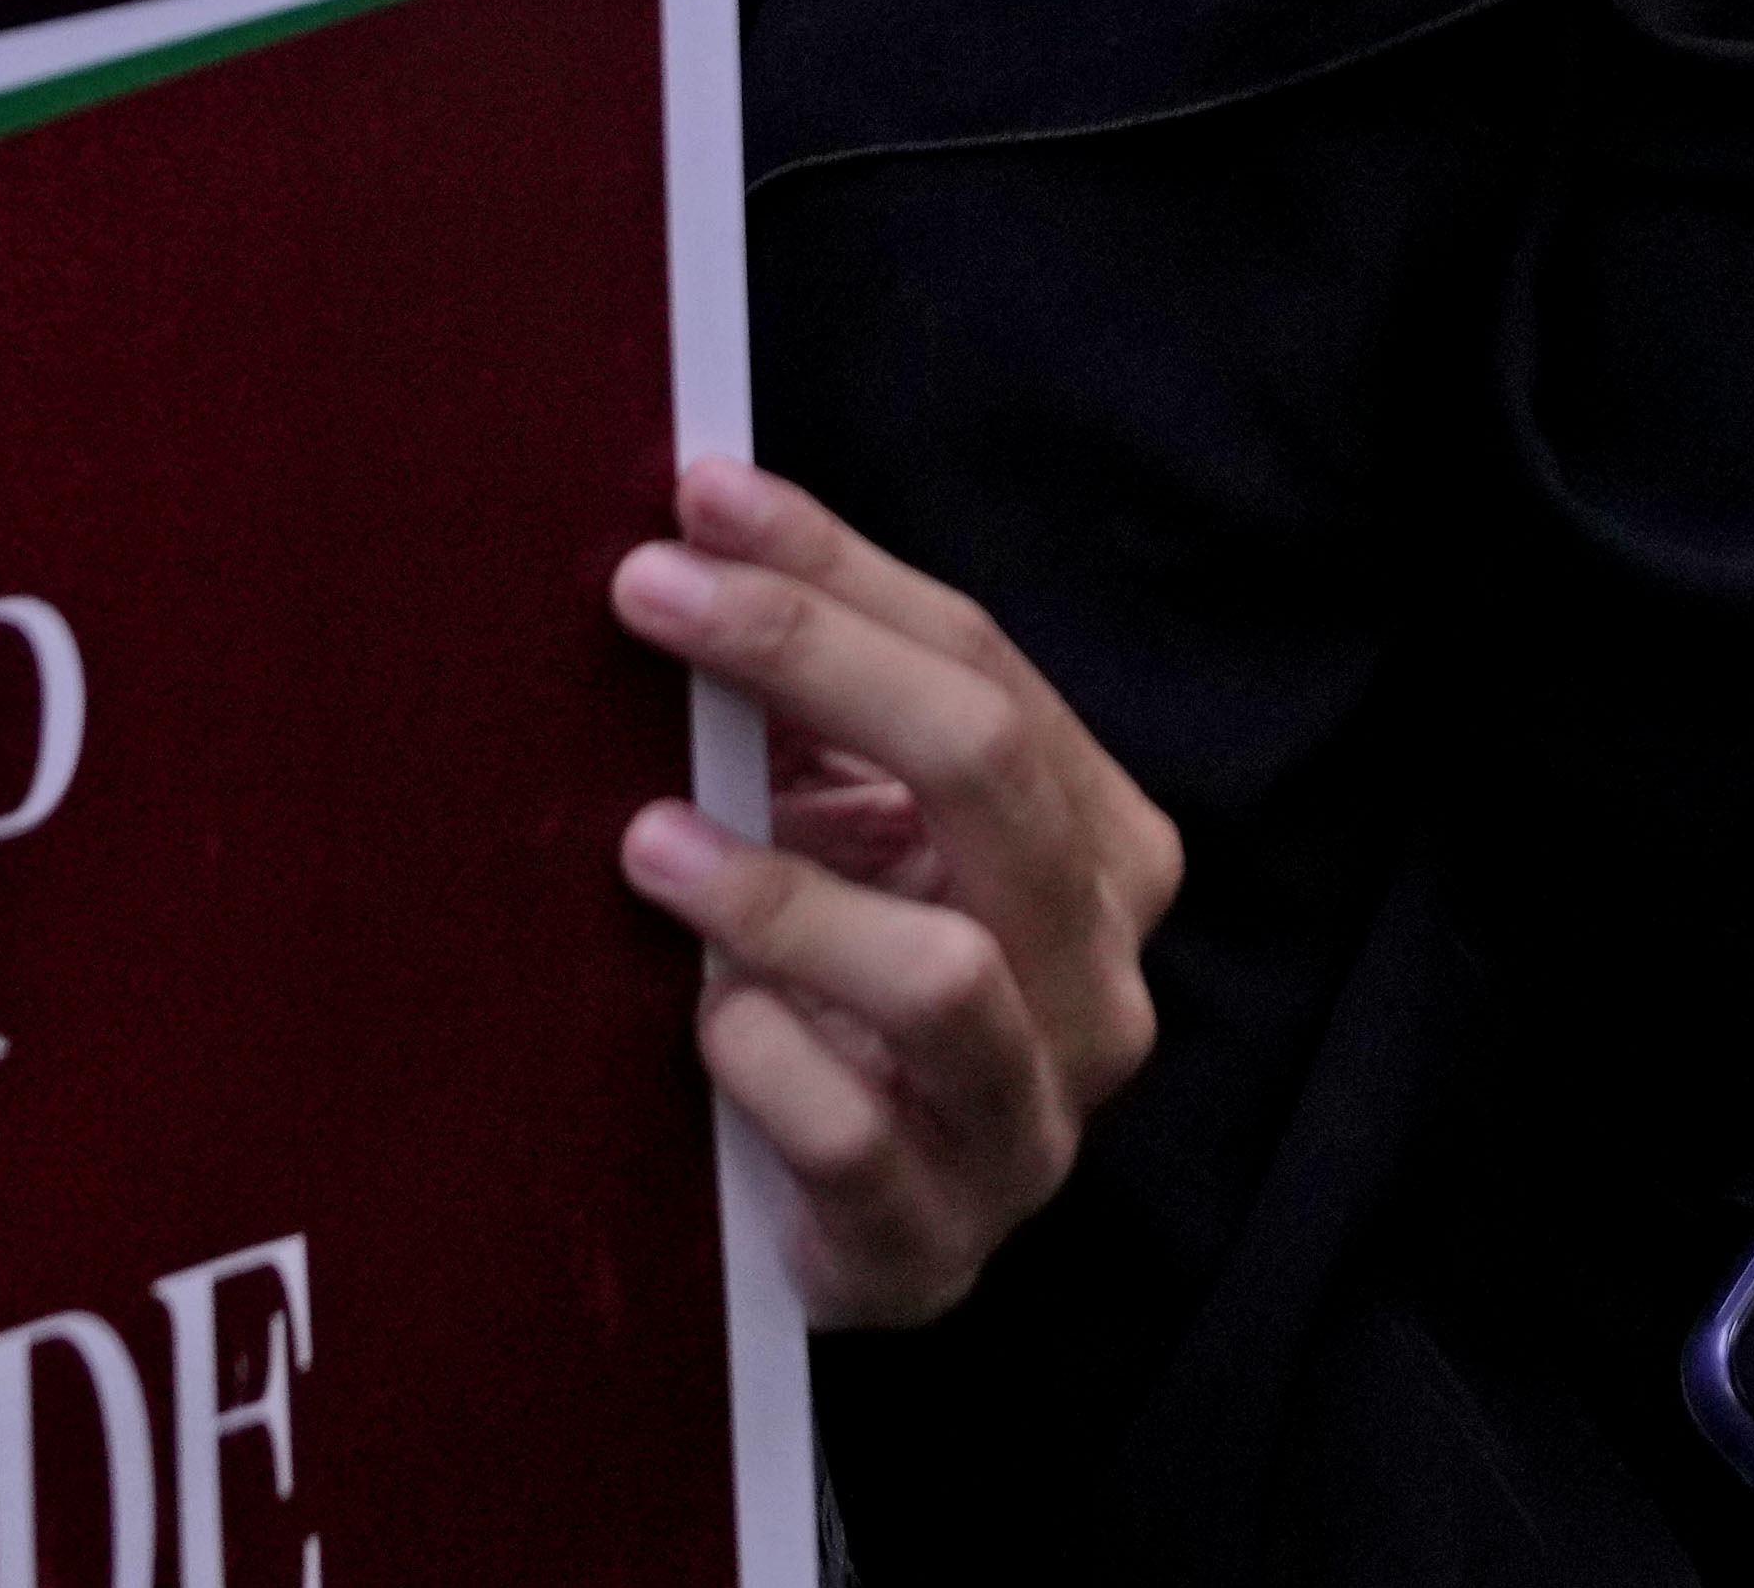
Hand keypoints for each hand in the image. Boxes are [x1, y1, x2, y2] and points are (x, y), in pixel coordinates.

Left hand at [609, 462, 1175, 1328]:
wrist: (852, 1217)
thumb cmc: (848, 985)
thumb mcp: (858, 827)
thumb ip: (817, 706)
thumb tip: (699, 538)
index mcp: (1103, 849)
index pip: (986, 665)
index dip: (837, 574)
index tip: (698, 505)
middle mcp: (1098, 981)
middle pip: (988, 771)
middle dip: (812, 659)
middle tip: (654, 602)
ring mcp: (1029, 1126)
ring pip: (946, 975)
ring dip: (782, 893)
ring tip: (650, 841)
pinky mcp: (936, 1249)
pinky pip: (860, 1143)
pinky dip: (773, 1062)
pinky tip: (704, 1020)